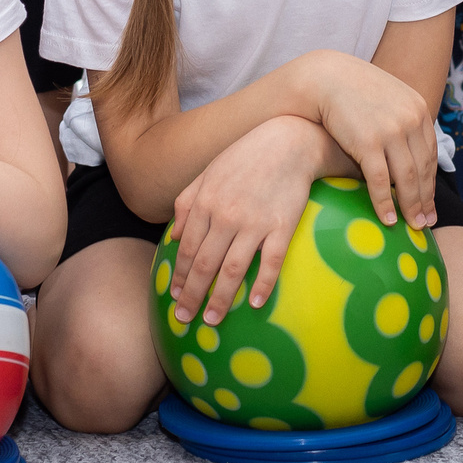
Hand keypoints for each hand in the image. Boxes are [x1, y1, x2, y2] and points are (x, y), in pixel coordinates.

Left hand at [164, 117, 322, 324]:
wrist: (289, 142)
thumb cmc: (246, 157)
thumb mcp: (208, 172)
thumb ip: (186, 202)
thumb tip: (173, 237)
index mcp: (206, 203)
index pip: (188, 249)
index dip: (180, 275)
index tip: (175, 296)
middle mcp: (226, 216)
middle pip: (205, 264)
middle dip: (192, 294)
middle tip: (184, 318)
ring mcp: (255, 222)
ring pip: (232, 269)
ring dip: (220, 298)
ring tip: (212, 319)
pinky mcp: (282, 226)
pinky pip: (270, 261)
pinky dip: (262, 284)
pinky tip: (255, 304)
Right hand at [312, 55, 437, 229]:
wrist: (324, 77)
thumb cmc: (352, 90)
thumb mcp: (388, 97)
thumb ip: (403, 119)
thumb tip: (410, 150)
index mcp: (418, 109)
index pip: (430, 154)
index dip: (430, 182)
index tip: (430, 203)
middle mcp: (410, 120)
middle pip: (423, 169)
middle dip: (425, 200)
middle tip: (425, 223)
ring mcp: (390, 131)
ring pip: (406, 179)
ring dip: (410, 206)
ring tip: (411, 226)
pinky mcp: (368, 142)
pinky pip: (380, 181)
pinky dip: (385, 203)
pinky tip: (388, 218)